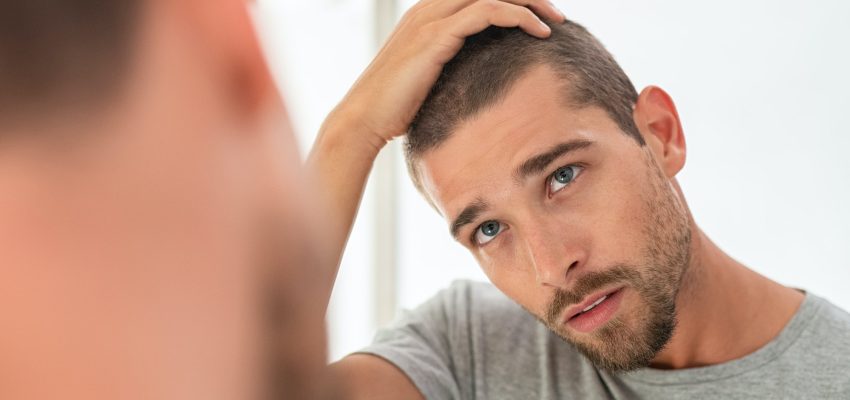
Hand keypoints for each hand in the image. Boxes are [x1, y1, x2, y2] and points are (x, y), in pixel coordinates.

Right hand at [323, 0, 565, 151]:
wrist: (364, 120)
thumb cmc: (395, 107)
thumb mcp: (428, 78)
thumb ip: (451, 66)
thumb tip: (481, 78)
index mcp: (428, 14)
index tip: (542, 15)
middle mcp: (428, 8)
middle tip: (557, 13)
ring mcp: (430, 19)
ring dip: (530, 1)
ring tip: (556, 21)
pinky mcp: (435, 37)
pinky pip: (486, 11)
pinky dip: (518, 16)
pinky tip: (539, 32)